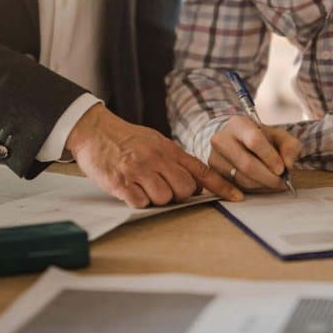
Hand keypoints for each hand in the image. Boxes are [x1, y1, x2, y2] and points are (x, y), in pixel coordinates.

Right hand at [66, 105, 242, 207]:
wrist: (95, 130)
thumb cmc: (127, 139)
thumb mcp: (156, 142)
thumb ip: (175, 160)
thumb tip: (196, 181)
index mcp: (169, 149)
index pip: (201, 170)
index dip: (221, 186)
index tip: (237, 198)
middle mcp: (157, 159)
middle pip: (184, 189)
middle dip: (178, 195)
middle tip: (163, 186)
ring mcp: (139, 171)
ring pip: (164, 198)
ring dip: (156, 199)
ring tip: (143, 186)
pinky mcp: (121, 183)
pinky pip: (140, 202)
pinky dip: (138, 201)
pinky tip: (130, 189)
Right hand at [208, 115, 300, 192]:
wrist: (235, 141)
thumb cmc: (259, 139)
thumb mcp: (278, 136)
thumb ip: (290, 146)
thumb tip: (288, 164)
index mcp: (239, 124)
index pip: (254, 140)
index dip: (270, 157)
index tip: (282, 169)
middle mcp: (221, 138)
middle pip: (247, 164)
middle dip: (268, 177)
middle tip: (281, 182)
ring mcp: (214, 156)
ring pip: (240, 178)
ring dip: (261, 185)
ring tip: (272, 183)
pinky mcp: (211, 172)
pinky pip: (229, 186)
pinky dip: (245, 191)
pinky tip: (252, 190)